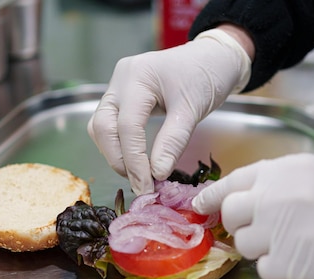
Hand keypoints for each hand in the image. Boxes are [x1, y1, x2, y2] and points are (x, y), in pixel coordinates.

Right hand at [87, 27, 251, 194]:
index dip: (135, 160)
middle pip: (103, 127)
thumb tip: (156, 174)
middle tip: (140, 183)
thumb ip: (173, 142)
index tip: (146, 185)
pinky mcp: (119, 97)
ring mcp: (116, 88)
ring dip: (115, 154)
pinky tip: (134, 159)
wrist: (213, 57)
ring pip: (100, 128)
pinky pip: (108, 125)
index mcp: (137, 76)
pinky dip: (118, 145)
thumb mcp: (192, 109)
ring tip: (137, 173)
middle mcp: (120, 80)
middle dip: (118, 159)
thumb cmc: (206, 75)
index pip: (127, 126)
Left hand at [192, 153, 313, 278]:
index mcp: (278, 173)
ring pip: (243, 244)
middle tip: (260, 227)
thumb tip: (227, 194)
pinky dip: (277, 268)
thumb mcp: (307, 172)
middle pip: (230, 215)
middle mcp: (274, 198)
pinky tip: (299, 257)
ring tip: (289, 242)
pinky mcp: (289, 263)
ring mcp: (280, 231)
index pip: (230, 183)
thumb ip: (268, 180)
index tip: (201, 204)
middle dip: (239, 224)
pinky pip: (263, 269)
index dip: (211, 196)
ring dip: (260, 247)